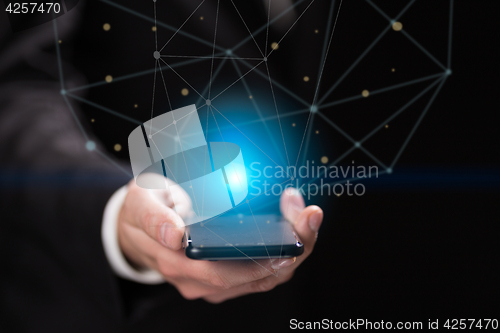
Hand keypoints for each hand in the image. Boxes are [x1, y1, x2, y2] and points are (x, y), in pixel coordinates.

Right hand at [117, 176, 323, 302]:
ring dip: (292, 251)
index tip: (292, 232)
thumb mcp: (141, 202)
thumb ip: (155, 218)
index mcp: (179, 263)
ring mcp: (214, 282)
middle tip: (310, 215)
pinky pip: (260, 272)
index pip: (227, 273)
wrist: (135, 228)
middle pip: (257, 277)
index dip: (264, 258)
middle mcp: (200, 281)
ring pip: (264, 277)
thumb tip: (175, 237)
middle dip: (291, 248)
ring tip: (307, 217)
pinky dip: (282, 252)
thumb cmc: (142, 210)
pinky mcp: (224, 275)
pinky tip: (293, 227)